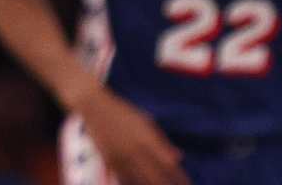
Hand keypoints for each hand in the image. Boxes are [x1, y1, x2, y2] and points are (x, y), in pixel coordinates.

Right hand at [71, 86, 188, 184]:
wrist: (94, 105)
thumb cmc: (123, 111)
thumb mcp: (145, 121)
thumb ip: (162, 140)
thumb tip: (179, 156)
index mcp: (146, 139)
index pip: (168, 164)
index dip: (179, 177)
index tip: (187, 184)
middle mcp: (135, 150)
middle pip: (155, 176)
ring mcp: (121, 156)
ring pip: (139, 180)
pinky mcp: (108, 160)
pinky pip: (123, 178)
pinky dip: (132, 184)